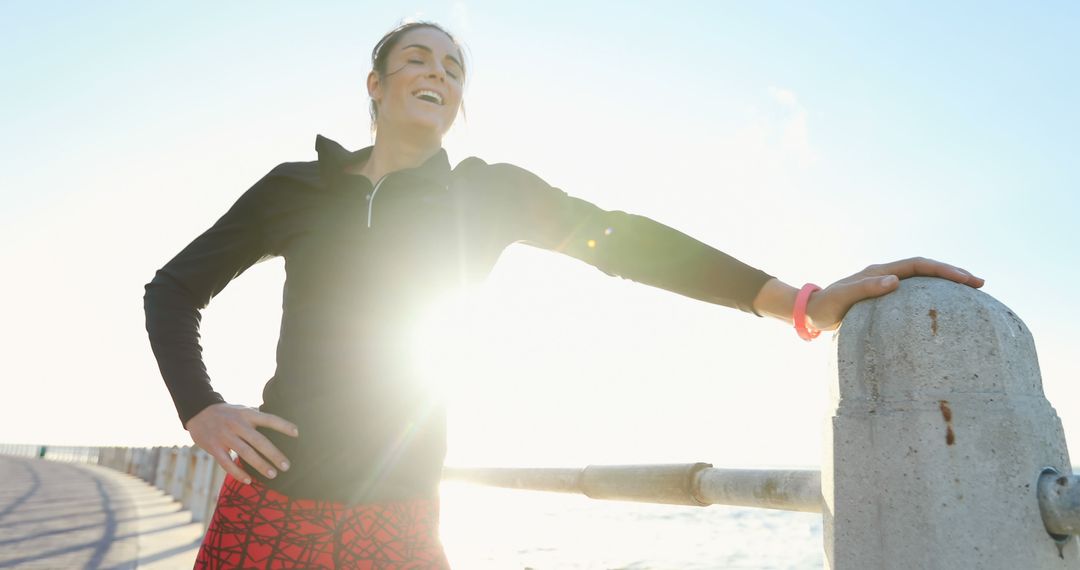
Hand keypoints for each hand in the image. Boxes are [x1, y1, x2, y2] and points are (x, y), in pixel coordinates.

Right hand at [185, 403, 298, 483]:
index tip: (297, 433)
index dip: (283, 425)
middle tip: (286, 466)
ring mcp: (224, 436)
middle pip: (259, 440)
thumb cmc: (228, 413)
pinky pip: (226, 463)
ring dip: (260, 465)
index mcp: (247, 414)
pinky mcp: (213, 447)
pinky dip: (237, 473)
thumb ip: (257, 417)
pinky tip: (248, 480)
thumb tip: (280, 426)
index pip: (268, 419)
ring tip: (273, 474)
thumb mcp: (243, 410)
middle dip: (274, 454)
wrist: (198, 411)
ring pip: (245, 453)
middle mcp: (237, 424)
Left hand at [806, 257, 983, 330]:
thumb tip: (894, 282)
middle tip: (980, 283)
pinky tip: (945, 310)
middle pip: (926, 269)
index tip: (967, 279)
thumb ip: (865, 289)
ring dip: (946, 284)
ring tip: (971, 294)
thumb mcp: (843, 299)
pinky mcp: (884, 298)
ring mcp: (885, 285)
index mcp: (879, 272)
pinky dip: (932, 297)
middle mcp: (885, 275)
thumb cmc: (825, 308)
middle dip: (953, 273)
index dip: (944, 269)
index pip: (919, 265)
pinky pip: (915, 294)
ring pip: (923, 280)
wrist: (810, 313)